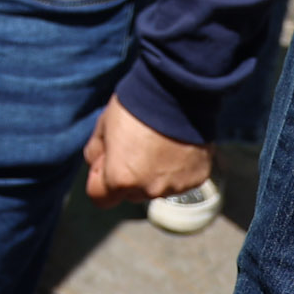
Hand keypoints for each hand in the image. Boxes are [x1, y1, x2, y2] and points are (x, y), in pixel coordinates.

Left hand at [83, 95, 210, 204]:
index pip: (101, 199)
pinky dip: (175, 169)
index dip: (99, 181)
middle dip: (128, 177)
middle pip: (131, 194)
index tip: (105, 162)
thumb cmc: (134, 108)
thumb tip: (98, 166)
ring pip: (156, 188)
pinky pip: (180, 180)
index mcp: (121, 178)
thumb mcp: (103, 126)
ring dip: (153, 174)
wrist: (176, 94)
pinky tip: (175, 147)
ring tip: (157, 144)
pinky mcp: (197, 179)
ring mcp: (176, 186)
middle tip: (134, 148)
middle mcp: (149, 189)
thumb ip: (95, 153)